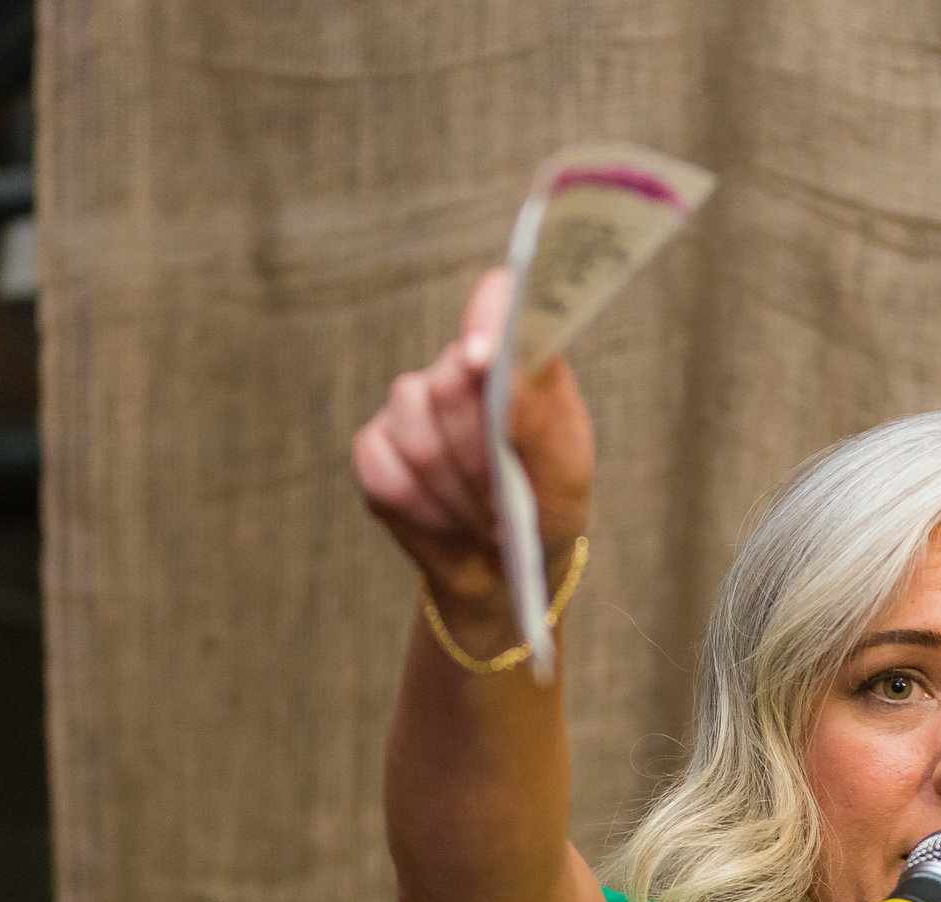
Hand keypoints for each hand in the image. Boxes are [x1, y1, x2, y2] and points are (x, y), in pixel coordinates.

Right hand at [352, 267, 595, 635]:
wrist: (513, 564)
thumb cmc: (548, 501)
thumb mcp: (564, 462)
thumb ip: (536, 409)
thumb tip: (496, 362)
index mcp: (517, 356)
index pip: (499, 299)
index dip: (486, 318)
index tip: (483, 358)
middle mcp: (458, 367)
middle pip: (450, 382)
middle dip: (482, 453)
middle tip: (507, 494)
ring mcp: (410, 405)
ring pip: (416, 433)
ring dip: (457, 489)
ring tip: (485, 514)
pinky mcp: (375, 448)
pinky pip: (385, 472)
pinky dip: (422, 509)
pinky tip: (446, 518)